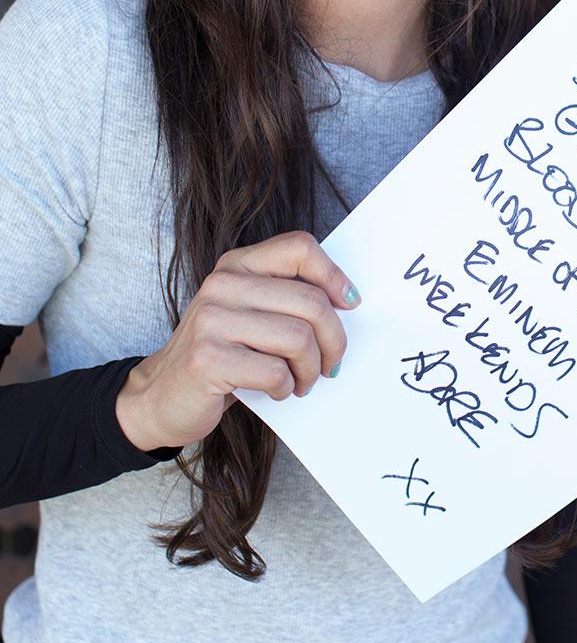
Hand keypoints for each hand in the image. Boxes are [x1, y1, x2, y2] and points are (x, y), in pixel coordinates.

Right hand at [115, 230, 360, 451]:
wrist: (160, 395)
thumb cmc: (221, 354)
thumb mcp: (250, 313)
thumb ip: (286, 298)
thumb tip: (347, 302)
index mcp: (238, 264)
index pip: (300, 248)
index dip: (334, 276)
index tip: (349, 305)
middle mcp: (223, 284)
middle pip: (311, 302)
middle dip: (333, 341)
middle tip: (330, 365)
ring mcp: (212, 320)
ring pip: (298, 338)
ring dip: (310, 370)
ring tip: (302, 382)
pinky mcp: (207, 359)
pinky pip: (274, 372)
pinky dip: (286, 387)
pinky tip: (276, 391)